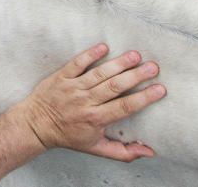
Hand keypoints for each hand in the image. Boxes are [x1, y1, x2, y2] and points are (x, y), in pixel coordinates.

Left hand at [15, 43, 165, 162]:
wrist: (36, 125)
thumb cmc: (69, 136)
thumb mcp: (97, 148)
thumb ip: (124, 151)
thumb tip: (150, 152)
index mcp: (96, 119)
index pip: (124, 107)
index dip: (143, 98)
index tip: (161, 89)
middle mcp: (85, 102)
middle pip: (115, 87)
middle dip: (135, 76)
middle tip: (153, 67)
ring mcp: (73, 88)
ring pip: (99, 74)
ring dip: (118, 64)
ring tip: (135, 55)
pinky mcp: (61, 76)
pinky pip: (76, 64)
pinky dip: (89, 55)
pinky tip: (104, 46)